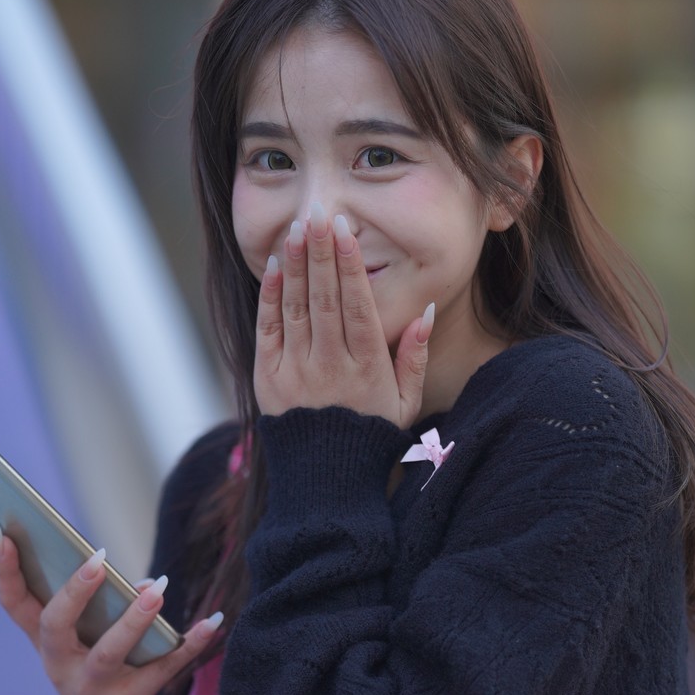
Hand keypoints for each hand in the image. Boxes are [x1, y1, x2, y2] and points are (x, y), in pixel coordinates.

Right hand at [0, 532, 222, 694]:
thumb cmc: (94, 672)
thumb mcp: (84, 644)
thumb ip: (105, 608)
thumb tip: (146, 584)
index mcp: (44, 643)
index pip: (14, 605)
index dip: (5, 571)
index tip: (5, 535)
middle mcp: (61, 664)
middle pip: (56, 626)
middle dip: (74, 592)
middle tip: (98, 559)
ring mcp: (93, 687)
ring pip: (108, 652)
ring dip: (133, 619)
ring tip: (157, 589)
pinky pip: (162, 670)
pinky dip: (189, 646)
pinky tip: (212, 622)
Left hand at [253, 200, 435, 426]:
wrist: (324, 483)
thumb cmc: (371, 436)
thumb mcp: (406, 403)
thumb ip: (416, 356)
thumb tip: (427, 310)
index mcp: (367, 368)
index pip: (357, 306)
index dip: (350, 265)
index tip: (345, 231)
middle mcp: (329, 365)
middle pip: (325, 298)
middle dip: (320, 252)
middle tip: (319, 212)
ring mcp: (295, 371)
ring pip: (295, 307)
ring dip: (295, 264)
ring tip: (296, 227)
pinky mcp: (268, 378)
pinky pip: (269, 329)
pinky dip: (271, 296)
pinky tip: (275, 266)